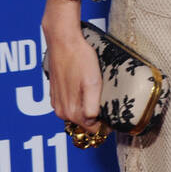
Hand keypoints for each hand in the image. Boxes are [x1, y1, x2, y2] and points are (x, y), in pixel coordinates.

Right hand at [42, 16, 102, 130]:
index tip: (114, 116)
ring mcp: (57, 103)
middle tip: (109, 103)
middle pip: (84, 123)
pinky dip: (79, 101)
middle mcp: (61, 112)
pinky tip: (85, 89)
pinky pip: (70, 104)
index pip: (93, 130)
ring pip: (77, 114)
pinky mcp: (55, 94)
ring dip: (87, 109)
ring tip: (98, 94)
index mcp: (71, 112)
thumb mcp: (93, 84)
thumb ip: (92, 107)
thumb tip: (96, 123)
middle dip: (96, 117)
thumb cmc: (80, 59)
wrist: (63, 42)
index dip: (105, 125)